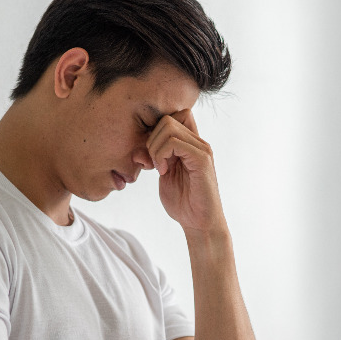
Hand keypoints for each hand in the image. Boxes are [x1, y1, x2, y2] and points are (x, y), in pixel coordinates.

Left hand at [146, 109, 225, 234]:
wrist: (200, 224)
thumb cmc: (184, 203)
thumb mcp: (165, 175)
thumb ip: (156, 158)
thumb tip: (139, 149)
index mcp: (190, 144)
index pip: (174, 116)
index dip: (156, 130)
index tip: (151, 154)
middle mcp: (198, 142)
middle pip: (168, 118)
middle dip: (151, 139)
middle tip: (152, 163)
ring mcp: (201, 149)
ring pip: (168, 126)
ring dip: (155, 148)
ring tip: (159, 168)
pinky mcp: (202, 159)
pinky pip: (174, 142)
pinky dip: (161, 155)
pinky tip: (163, 171)